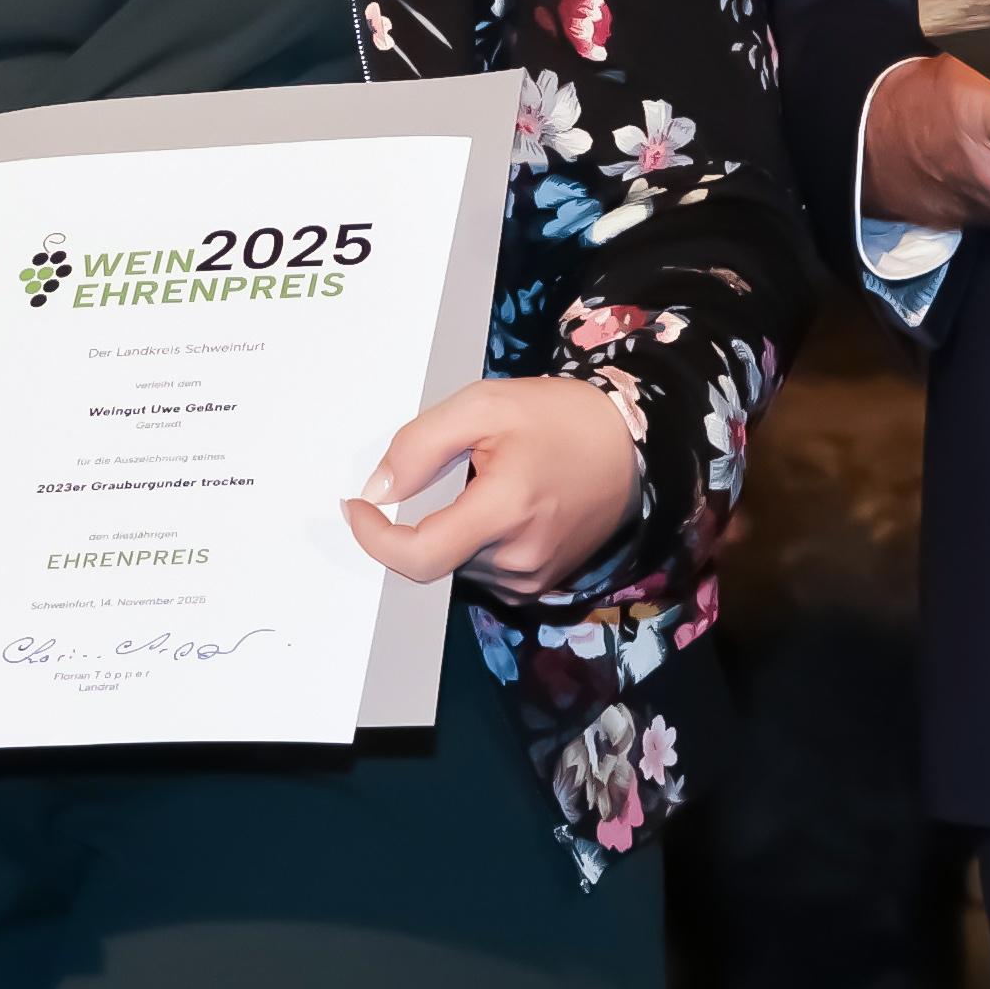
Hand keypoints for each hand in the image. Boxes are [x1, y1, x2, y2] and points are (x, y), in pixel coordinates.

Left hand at [346, 373, 643, 592]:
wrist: (632, 447)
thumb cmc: (562, 419)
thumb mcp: (484, 404)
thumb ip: (421, 444)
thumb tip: (379, 489)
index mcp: (505, 510)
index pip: (420, 555)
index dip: (375, 539)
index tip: (357, 508)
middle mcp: (519, 558)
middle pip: (436, 553)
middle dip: (428, 514)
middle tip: (463, 465)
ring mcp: (532, 577)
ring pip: (458, 561)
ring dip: (455, 526)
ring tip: (495, 479)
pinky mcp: (540, 583)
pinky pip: (484, 568)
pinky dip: (477, 539)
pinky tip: (508, 502)